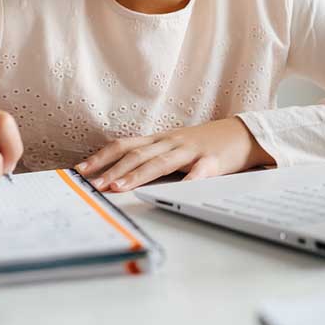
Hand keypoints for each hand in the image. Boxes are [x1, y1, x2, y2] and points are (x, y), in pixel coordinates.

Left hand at [75, 117, 274, 191]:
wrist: (243, 134)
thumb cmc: (204, 144)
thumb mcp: (174, 147)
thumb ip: (151, 157)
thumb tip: (116, 176)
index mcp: (159, 140)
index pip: (124, 145)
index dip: (101, 157)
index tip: (81, 171)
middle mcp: (171, 142)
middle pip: (137, 154)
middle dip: (112, 170)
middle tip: (94, 185)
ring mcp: (192, 150)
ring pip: (160, 162)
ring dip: (137, 175)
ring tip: (119, 188)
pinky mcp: (213, 160)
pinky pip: (200, 172)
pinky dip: (188, 181)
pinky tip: (178, 190)